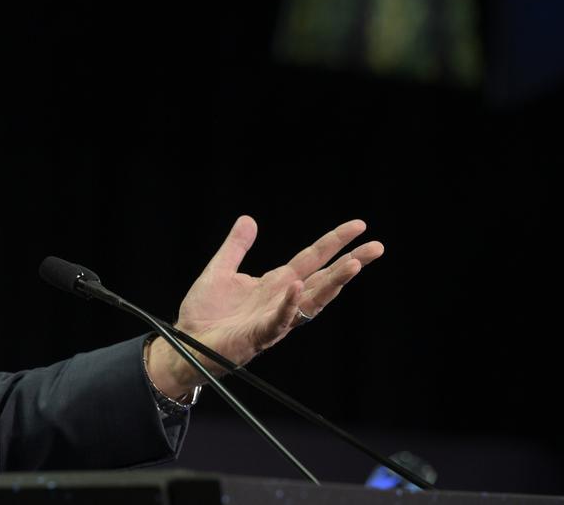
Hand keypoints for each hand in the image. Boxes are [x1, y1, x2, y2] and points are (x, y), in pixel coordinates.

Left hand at [146, 215, 383, 397]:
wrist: (185, 343)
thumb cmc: (204, 313)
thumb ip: (236, 247)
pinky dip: (289, 305)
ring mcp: (274, 318)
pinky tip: (297, 287)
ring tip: (353, 264)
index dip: (335, 241)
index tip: (360, 226)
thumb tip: (249, 219)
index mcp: (276, 283)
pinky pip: (278, 321)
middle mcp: (282, 300)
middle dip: (350, 263)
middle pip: (323, 279)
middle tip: (378, 247)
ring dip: (332, 284)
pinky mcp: (258, 335)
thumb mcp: (220, 270)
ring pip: (311, 301)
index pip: (312, 258)